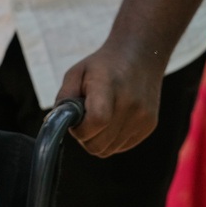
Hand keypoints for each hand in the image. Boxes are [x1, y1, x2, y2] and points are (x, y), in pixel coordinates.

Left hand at [55, 43, 163, 157]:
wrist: (140, 56)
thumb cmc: (101, 66)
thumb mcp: (76, 73)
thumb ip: (64, 99)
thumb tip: (55, 123)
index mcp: (109, 86)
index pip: (96, 121)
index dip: (80, 129)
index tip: (76, 119)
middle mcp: (131, 104)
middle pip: (98, 144)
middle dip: (85, 136)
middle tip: (84, 118)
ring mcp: (143, 117)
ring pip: (107, 150)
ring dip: (97, 139)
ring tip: (99, 117)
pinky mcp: (149, 125)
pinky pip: (120, 147)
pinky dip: (111, 140)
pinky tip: (111, 121)